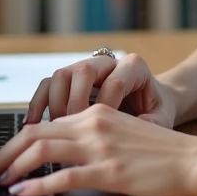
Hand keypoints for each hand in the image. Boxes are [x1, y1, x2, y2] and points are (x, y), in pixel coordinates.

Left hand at [0, 104, 196, 195]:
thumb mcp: (121, 136)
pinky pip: (64, 177)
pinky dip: (37, 187)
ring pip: (42, 150)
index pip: (43, 125)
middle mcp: (94, 124)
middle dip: (3, 155)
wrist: (195, 158)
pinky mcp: (110, 170)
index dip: (13, 144)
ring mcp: (101, 147)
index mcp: (96, 115)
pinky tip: (23, 194)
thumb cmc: (162, 154)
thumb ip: (90, 141)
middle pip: (34, 134)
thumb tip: (55, 159)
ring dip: (12, 168)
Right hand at [26, 52, 178, 127]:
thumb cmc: (155, 109)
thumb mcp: (163, 116)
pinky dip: (38, 103)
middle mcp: (107, 62)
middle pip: (83, 70)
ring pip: (62, 74)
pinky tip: (33, 124)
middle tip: (73, 127)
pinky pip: (47, 85)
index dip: (105, 108)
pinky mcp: (69, 80)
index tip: (100, 133)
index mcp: (133, 66)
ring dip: (54, 102)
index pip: (113, 82)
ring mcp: (86, 69)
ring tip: (55, 129)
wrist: (150, 101)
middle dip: (75, 101)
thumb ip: (155, 122)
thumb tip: (139, 126)